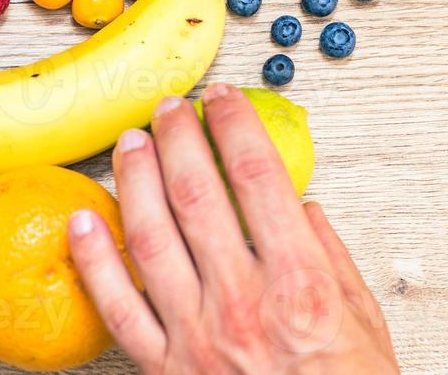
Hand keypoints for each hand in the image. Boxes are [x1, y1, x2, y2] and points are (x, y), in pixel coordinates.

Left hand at [67, 85, 398, 373]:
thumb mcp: (366, 326)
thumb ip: (332, 260)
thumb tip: (300, 208)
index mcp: (300, 284)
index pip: (257, 178)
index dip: (234, 126)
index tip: (222, 99)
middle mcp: (243, 302)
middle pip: (196, 195)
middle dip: (178, 139)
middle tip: (168, 107)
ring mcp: (196, 336)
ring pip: (151, 237)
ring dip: (135, 180)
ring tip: (130, 142)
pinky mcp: (164, 369)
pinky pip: (118, 307)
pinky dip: (94, 260)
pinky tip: (81, 219)